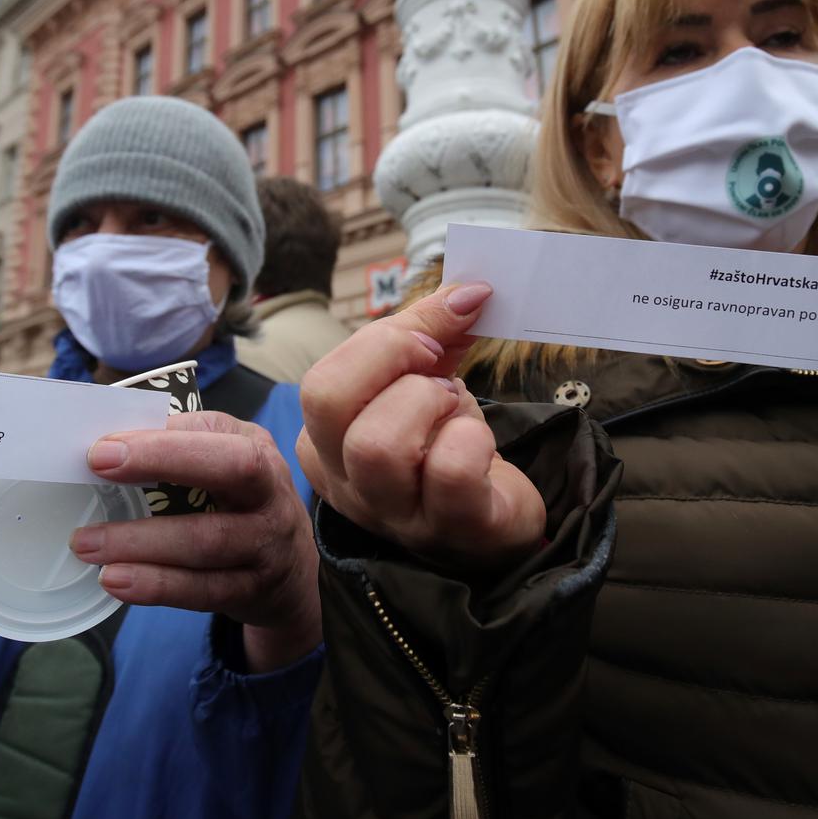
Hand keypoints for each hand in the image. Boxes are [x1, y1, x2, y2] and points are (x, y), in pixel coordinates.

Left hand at [74, 412, 319, 672]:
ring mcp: (266, 546)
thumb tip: (108, 440)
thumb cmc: (242, 505)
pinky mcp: (252, 591)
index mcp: (256, 450)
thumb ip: (181, 447)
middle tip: (97, 471)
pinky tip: (115, 581)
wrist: (294, 574)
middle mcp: (271, 493)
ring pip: (208, 541)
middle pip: (233, 469)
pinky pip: (203, 590)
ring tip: (86, 544)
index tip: (103, 446)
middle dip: (164, 462)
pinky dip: (157, 586)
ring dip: (142, 543)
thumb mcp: (226, 464)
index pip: (214, 433)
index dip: (161, 439)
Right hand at [296, 281, 545, 571]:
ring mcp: (394, 515)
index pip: (321, 380)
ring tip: (454, 409)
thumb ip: (433, 332)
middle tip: (438, 367)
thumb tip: (467, 290)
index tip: (435, 333)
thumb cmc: (448, 450)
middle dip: (392, 359)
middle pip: (326, 402)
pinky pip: (449, 471)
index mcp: (324, 445)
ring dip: (429, 403)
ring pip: (378, 445)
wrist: (496, 523)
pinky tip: (479, 444)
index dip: (383, 341)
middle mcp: (345, 484)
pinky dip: (472, 439)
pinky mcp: (453, 528)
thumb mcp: (426, 384)